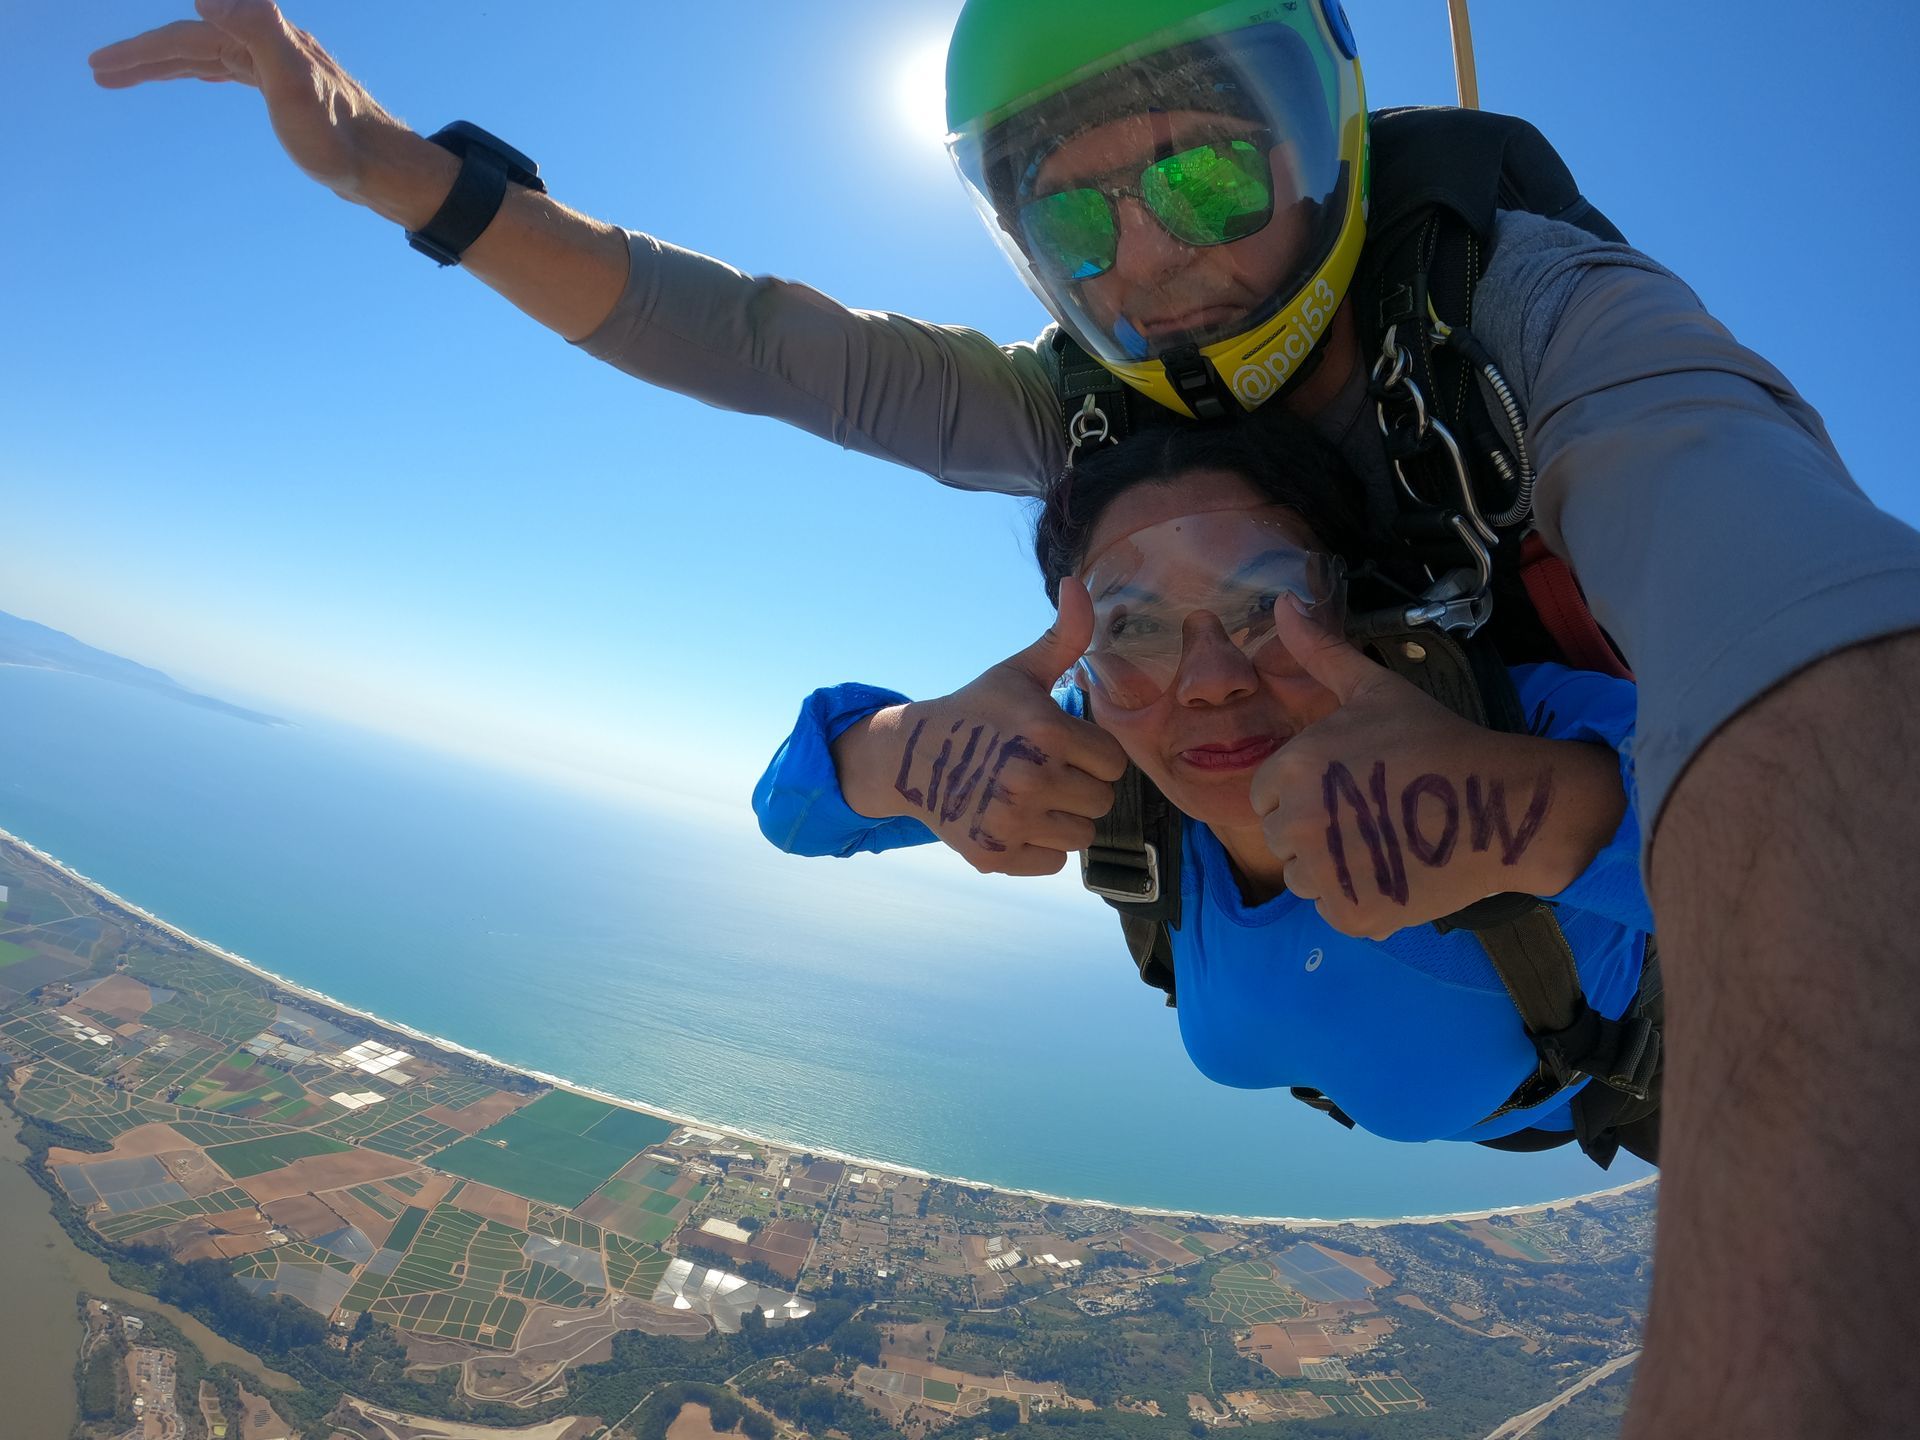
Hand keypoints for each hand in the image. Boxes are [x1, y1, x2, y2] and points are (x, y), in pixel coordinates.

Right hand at [89, 0, 437, 214]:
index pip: (187, 38)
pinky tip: (199, 76)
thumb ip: (256, 30)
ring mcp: (281, 68)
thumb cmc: (339, 137)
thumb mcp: (294, 83)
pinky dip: (204, 71)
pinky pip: (232, 71)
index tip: (101, 67)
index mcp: (262, 39)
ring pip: (209, 57)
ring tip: (126, 77)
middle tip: (99, 73)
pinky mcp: (291, 92)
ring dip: (167, 64)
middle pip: (192, 44)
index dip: (142, 51)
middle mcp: (271, 45)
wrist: (385, 169)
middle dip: (144, 56)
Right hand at [836, 579, 1128, 876]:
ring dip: (1063, 819)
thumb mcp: (1019, 671)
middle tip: (1046, 772)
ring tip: (1033, 796)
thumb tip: (1080, 582)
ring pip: (1082, 836)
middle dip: (1080, 786)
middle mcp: (1031, 780)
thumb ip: (1063, 636)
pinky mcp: (995, 854)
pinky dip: (1040, 847)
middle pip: (1101, 801)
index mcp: (1046, 733)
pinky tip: (1017, 820)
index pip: (1112, 762)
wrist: (913, 756)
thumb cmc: (978, 710)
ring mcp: (1011, 821)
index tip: (1063, 746)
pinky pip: (1053, 863)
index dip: (1091, 753)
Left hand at [1251, 598, 1618, 938]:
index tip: (1348, 787)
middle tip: (1372, 816)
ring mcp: (1325, 873)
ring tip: (1384, 843)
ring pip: (1304, 879)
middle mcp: (1298, 822)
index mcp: (1293, 767)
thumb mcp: (1374, 689)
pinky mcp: (1353, 914)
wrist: (1502, 804)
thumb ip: (1320, 650)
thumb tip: (1281, 602)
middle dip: (1317, 831)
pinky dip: (1359, 900)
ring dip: (1334, 869)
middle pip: (1282, 840)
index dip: (1304, 792)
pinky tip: (1395, 872)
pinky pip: (1333, 911)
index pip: (1266, 796)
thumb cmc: (1436, 740)